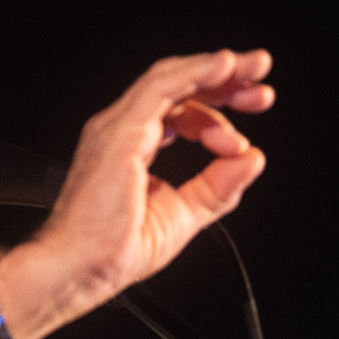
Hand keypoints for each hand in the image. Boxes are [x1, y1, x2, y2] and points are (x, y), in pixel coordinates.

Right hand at [0, 48, 271, 338]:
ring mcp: (118, 128)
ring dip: (217, 72)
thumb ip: (218, 187)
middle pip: (178, 86)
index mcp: (132, 146)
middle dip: (225, 80)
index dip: (217, 108)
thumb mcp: (184, 216)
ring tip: (254, 72)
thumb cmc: (109, 252)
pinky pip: (161, 88)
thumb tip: (251, 158)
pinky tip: (225, 67)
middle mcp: (122, 130)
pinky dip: (196, 74)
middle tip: (262, 86)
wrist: (77, 270)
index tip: (251, 114)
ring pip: (171, 79)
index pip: (179, 108)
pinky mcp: (120, 134)